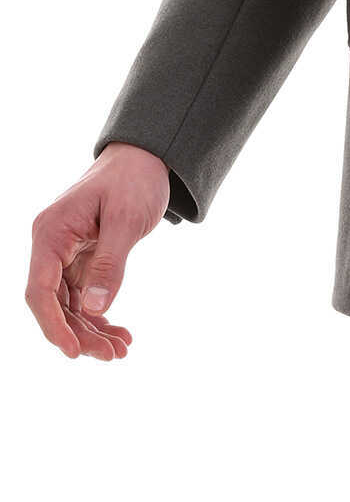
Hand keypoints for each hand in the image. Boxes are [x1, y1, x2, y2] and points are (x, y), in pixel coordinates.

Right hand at [26, 142, 170, 359]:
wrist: (147, 157)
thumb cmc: (135, 179)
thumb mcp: (126, 219)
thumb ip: (110, 264)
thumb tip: (95, 309)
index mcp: (52, 232)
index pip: (40, 290)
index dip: (53, 325)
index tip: (75, 352)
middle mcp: (52, 246)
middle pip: (55, 304)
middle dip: (80, 333)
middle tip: (114, 354)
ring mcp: (65, 254)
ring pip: (69, 305)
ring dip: (92, 330)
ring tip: (121, 349)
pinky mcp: (82, 260)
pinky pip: (84, 297)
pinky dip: (99, 316)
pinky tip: (119, 333)